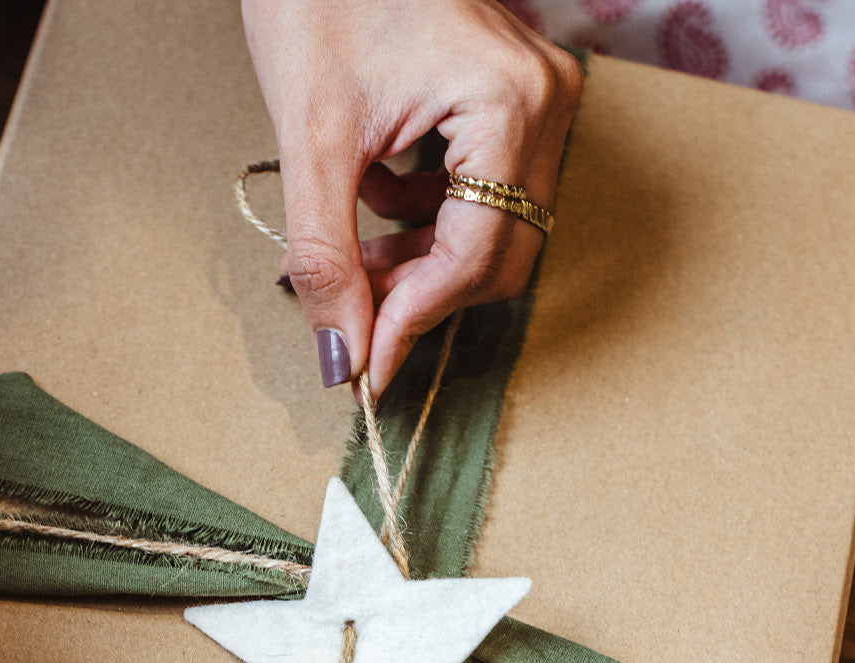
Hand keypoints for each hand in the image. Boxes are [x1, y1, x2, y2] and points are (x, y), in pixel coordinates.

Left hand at [242, 0, 582, 395]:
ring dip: (419, 263)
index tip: (366, 368)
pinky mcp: (510, 103)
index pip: (475, 255)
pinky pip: (483, 197)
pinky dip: (425, 221)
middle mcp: (542, 102)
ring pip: (491, 233)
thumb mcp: (311, 141)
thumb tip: (345, 361)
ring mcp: (534, 101)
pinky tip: (374, 195)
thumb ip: (327, 260)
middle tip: (353, 312)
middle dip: (421, 295)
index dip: (415, 321)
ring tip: (352, 248)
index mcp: (509, 102)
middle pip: (498, 255)